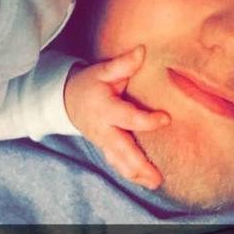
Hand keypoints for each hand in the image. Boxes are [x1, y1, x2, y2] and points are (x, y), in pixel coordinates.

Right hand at [64, 45, 169, 188]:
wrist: (67, 99)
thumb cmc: (89, 84)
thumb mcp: (103, 71)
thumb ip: (123, 64)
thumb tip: (142, 50)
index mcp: (105, 109)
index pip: (127, 117)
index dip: (146, 120)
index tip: (167, 118)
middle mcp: (103, 129)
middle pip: (121, 150)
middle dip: (139, 164)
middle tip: (157, 177)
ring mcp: (103, 141)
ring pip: (118, 162)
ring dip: (136, 174)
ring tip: (155, 183)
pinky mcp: (105, 147)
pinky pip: (117, 163)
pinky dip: (130, 173)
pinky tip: (145, 181)